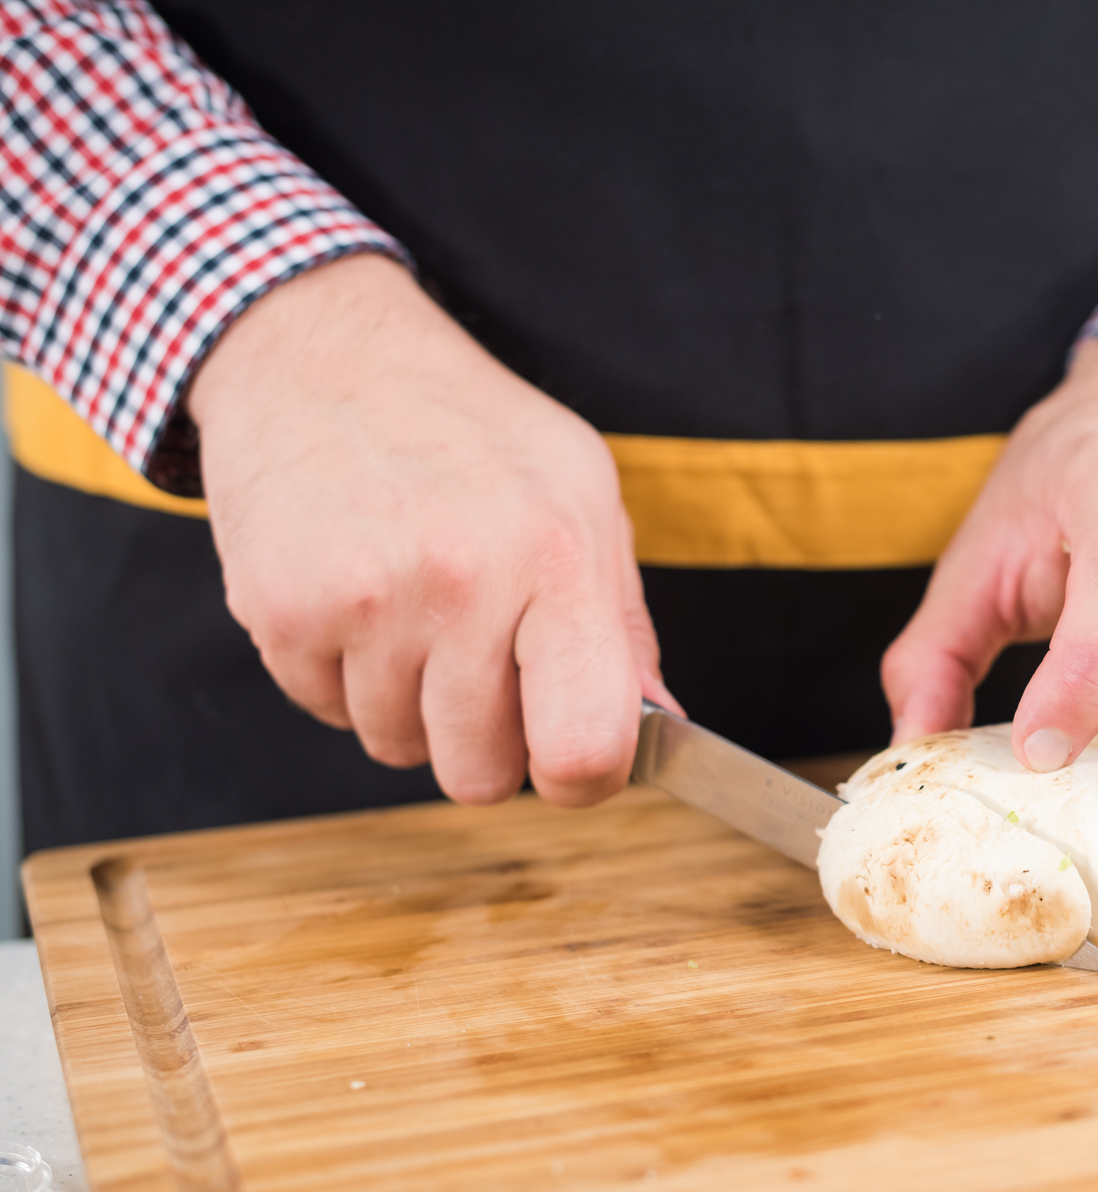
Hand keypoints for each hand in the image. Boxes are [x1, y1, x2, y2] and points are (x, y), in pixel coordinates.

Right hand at [187, 254, 677, 806]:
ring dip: (409, 704)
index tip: (569, 757)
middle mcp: (464, 583)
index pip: (585, 745)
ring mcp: (366, 600)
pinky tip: (358, 596)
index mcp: (558, 558)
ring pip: (398, 748)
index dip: (582, 778)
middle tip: (479, 661)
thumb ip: (623, 624)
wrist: (324, 356)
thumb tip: (664, 727)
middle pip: (481, 775)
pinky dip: (343, 676)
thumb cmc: (471, 430)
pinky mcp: (282, 612)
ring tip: (415, 607)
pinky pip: (326, 714)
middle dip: (485, 741)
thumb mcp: (582, 496)